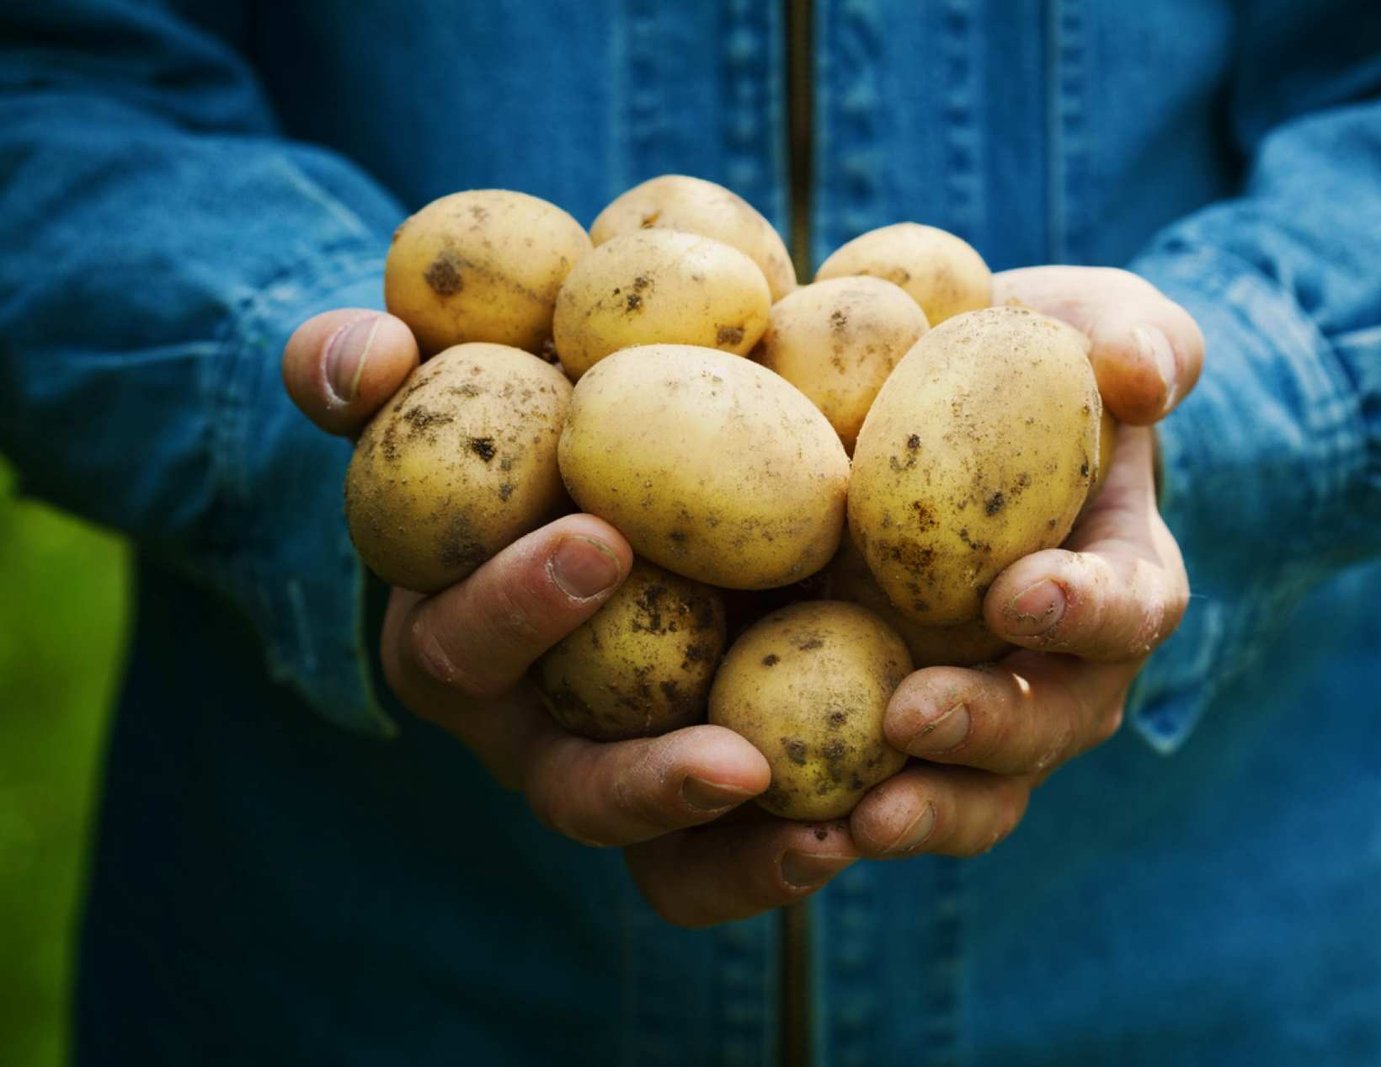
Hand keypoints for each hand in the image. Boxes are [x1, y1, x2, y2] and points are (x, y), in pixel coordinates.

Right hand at [283, 310, 858, 924]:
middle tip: (736, 762)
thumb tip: (367, 358)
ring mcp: (637, 771)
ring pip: (670, 861)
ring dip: (743, 860)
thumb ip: (371, 367)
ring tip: (829, 839)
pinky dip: (798, 850)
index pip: (466, 645)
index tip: (600, 540)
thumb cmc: (530, 414)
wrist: (641, 456)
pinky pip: (749, 854)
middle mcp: (545, 731)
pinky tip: (875, 824)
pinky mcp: (725, 782)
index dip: (517, 605)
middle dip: (644, 784)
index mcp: (463, 643)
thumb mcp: (448, 379)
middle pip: (576, 793)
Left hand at [849, 267, 1201, 858]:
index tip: (1021, 591)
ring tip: (852, 824)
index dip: (1090, 609)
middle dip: (989, 731)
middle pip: (1048, 726)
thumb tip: (1142, 376)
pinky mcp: (880, 734)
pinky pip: (871, 797)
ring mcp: (972, 712)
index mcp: (1112, 580)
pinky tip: (769, 822)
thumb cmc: (1013, 359)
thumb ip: (1135, 334)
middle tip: (913, 717)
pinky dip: (829, 823)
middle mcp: (1055, 668)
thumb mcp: (1082, 320)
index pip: (1131, 606)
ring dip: (921, 812)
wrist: (912, 409)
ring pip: (973, 795)